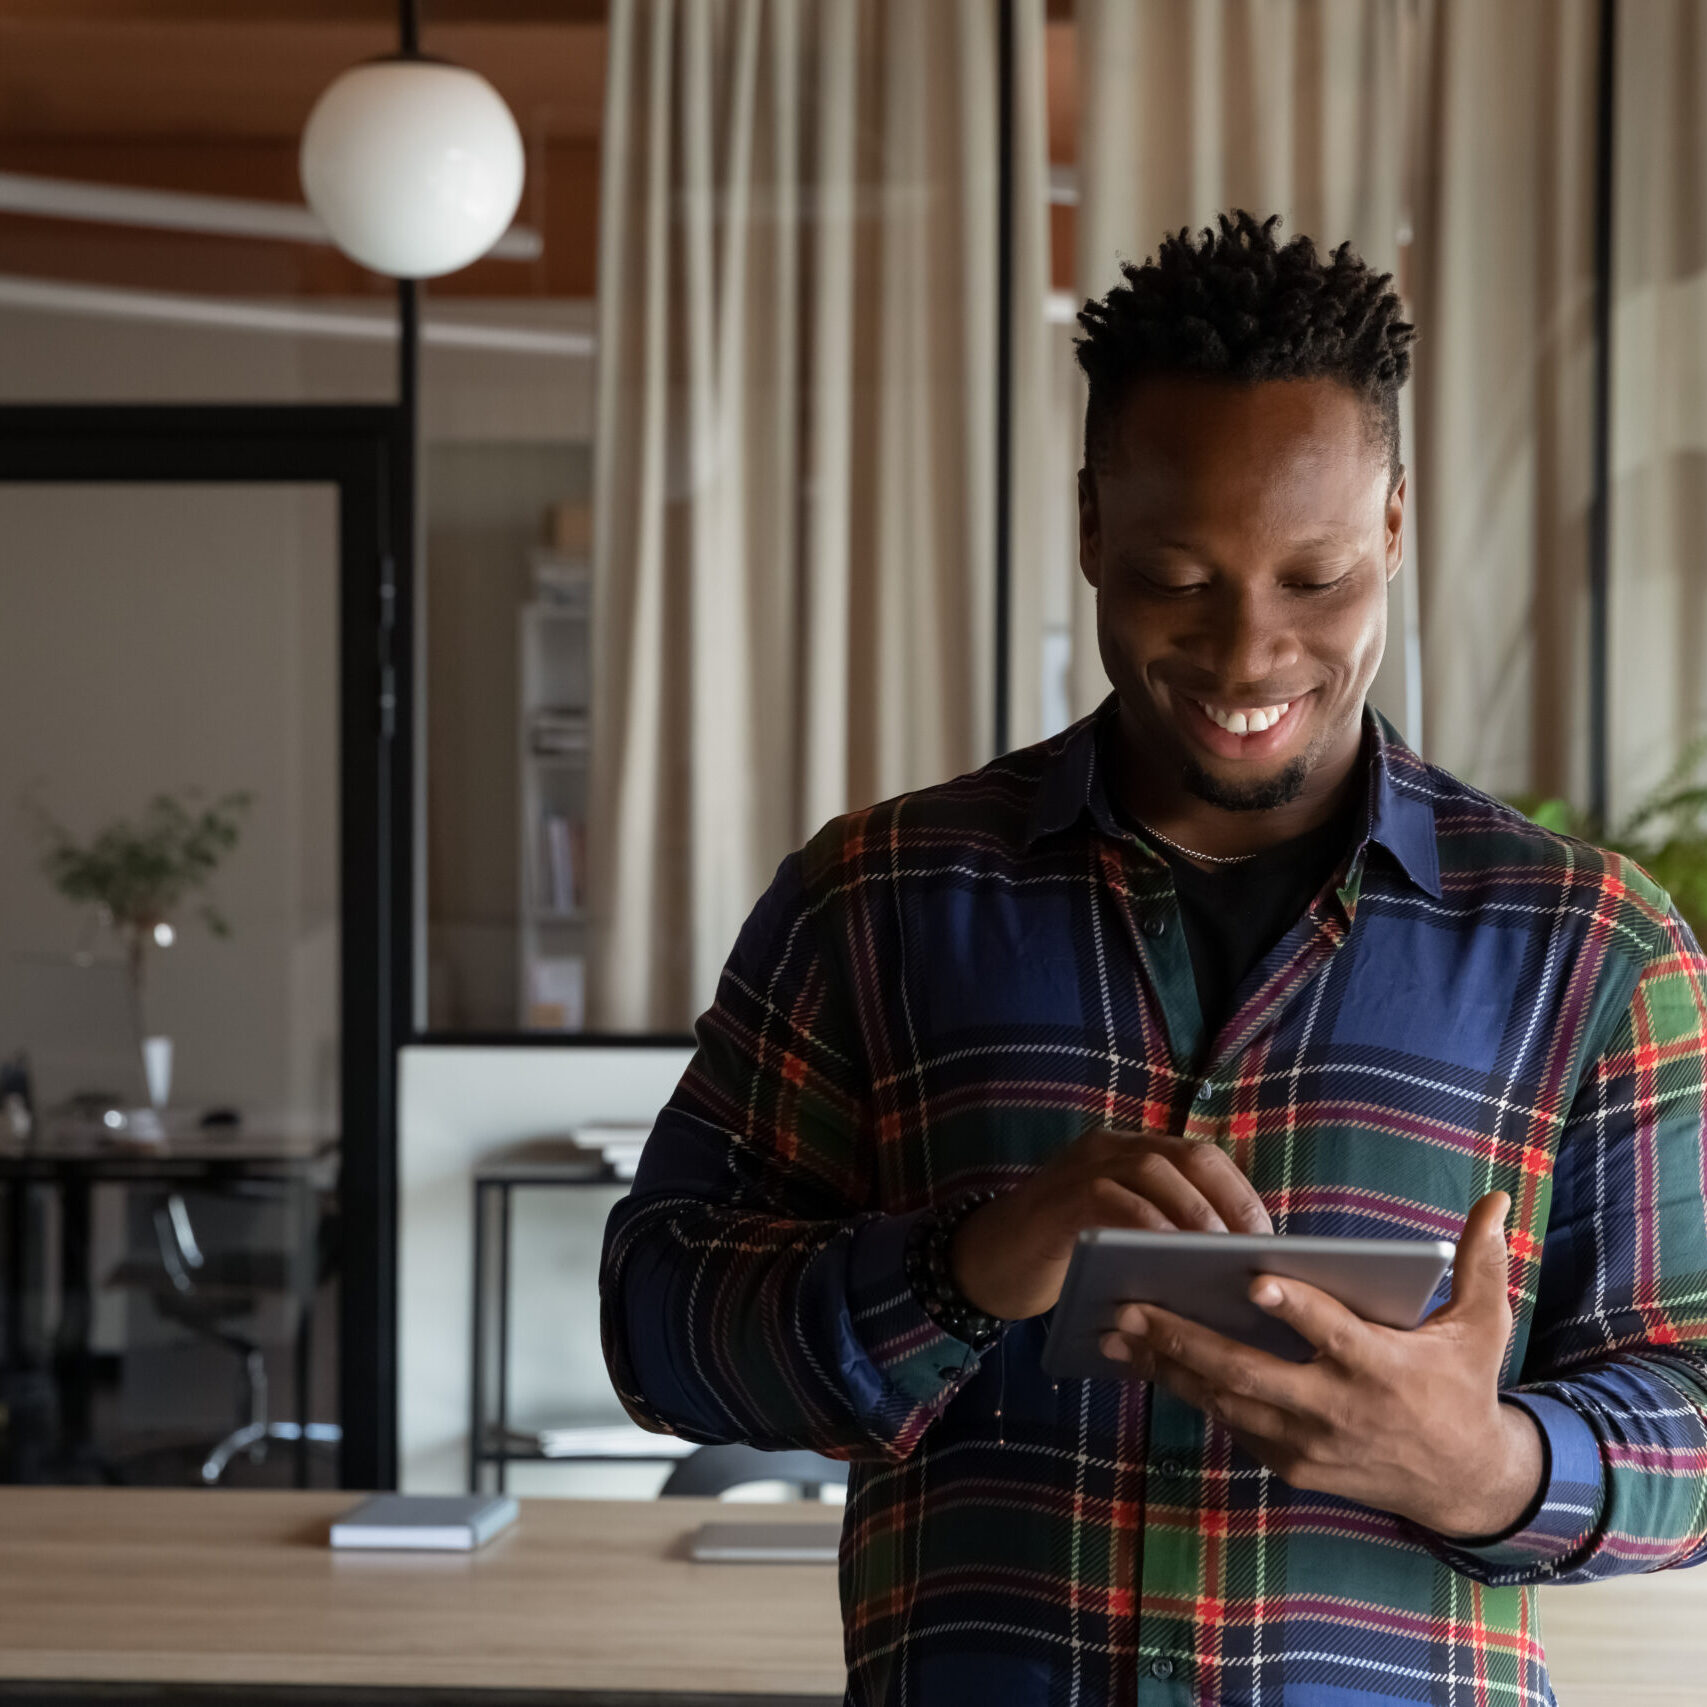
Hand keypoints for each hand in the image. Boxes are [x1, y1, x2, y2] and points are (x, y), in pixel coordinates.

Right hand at [950, 1127, 1271, 1321]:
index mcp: (1131, 1154)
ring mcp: (1081, 1166)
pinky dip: (1147, 1226)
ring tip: (1219, 1259)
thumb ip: (1163, 1234)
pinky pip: (1111, 1200)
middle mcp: (1110, 1148)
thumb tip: (1235, 1268)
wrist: (985, 1267)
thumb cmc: (1064, 1260)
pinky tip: (1168, 1259)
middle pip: (1187, 1156)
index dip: (1239, 1193)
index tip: (1269, 1238)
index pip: (1201, 1158)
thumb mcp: (1122, 1240)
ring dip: (1194, 1213)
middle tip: (1252, 1250)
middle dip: (1227, 1201)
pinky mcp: (1058, 1197)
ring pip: (1153, 1170)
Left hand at [1097, 1189, 1543, 1537]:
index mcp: (1383, 1368)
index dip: (1295, 1308)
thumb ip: (1482, 1262)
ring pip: (1225, 1401)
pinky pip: (1228, 1422)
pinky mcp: (1289, 1463)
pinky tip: (1144, 1361)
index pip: (1333, 1334)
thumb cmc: (1464, 1386)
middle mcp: (1339, 1410)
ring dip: (1167, 1366)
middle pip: (1250, 1372)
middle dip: (1185, 1338)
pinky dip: (1186, 1391)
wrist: (1463, 1484)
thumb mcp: (1483, 1327)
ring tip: (1115, 1331)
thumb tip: (1497, 1198)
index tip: (1251, 1279)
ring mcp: (1308, 1443)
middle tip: (1132, 1304)